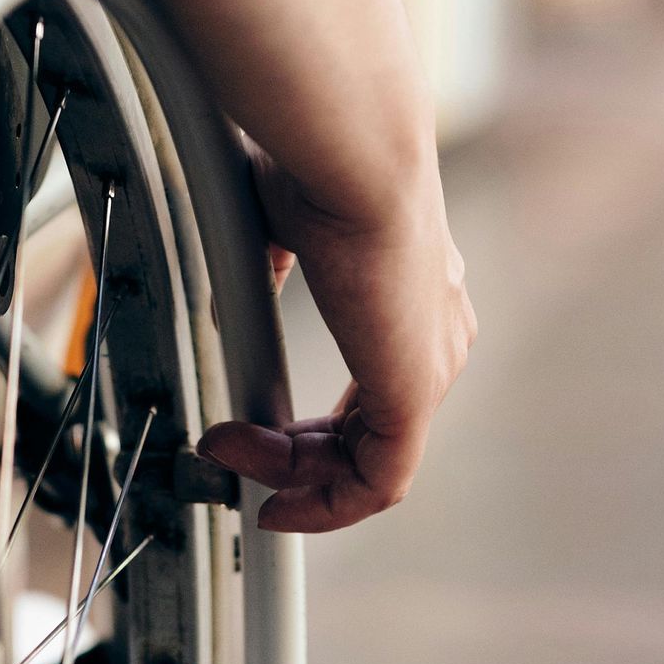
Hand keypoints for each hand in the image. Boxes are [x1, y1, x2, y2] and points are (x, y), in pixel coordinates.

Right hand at [198, 156, 474, 531]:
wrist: (354, 158)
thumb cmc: (321, 168)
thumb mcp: (286, 226)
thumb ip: (273, 268)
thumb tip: (244, 291)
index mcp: (415, 295)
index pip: (374, 389)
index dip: (312, 424)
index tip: (251, 429)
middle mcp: (435, 334)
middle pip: (369, 434)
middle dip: (291, 456)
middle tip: (229, 448)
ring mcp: (431, 366)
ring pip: (367, 462)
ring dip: (290, 474)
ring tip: (229, 453)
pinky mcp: (416, 394)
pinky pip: (378, 482)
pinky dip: (324, 504)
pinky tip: (272, 497)